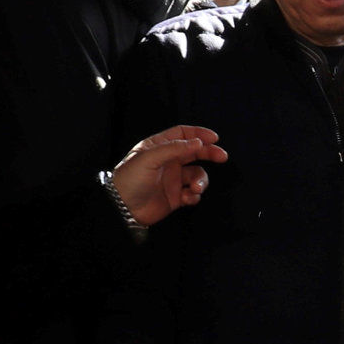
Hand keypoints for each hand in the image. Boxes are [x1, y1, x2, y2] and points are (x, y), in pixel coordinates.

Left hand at [108, 126, 228, 226]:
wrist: (121, 208)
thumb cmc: (129, 179)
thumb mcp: (149, 158)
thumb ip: (174, 148)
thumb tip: (198, 142)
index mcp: (159, 147)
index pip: (182, 134)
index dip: (198, 134)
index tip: (214, 138)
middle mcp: (167, 161)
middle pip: (194, 152)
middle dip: (210, 153)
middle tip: (222, 156)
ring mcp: (172, 179)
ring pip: (197, 175)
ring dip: (201, 181)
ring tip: (195, 188)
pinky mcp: (175, 197)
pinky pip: (193, 193)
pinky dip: (195, 195)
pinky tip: (188, 197)